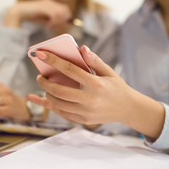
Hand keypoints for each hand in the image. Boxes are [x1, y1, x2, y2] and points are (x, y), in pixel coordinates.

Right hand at [3, 0, 71, 34]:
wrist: (18, 12)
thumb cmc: (30, 16)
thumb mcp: (43, 17)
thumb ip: (52, 19)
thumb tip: (62, 23)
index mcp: (50, 2)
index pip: (64, 8)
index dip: (65, 18)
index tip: (59, 26)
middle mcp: (49, 1)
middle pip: (65, 10)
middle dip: (63, 20)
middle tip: (55, 27)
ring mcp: (46, 3)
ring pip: (61, 13)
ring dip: (58, 22)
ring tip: (50, 27)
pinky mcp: (43, 7)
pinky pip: (55, 15)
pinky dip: (53, 22)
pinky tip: (48, 26)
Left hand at [27, 46, 164, 139]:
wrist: (128, 109)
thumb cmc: (116, 87)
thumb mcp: (109, 71)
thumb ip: (94, 60)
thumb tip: (81, 48)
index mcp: (95, 84)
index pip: (69, 69)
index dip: (53, 60)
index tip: (40, 53)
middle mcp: (89, 99)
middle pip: (58, 90)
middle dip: (44, 82)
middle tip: (40, 76)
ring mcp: (85, 112)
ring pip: (58, 103)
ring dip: (47, 94)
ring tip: (46, 86)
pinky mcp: (83, 120)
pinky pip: (62, 113)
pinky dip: (52, 106)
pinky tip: (45, 99)